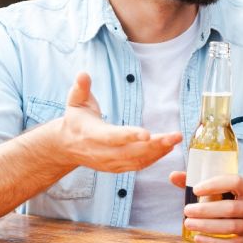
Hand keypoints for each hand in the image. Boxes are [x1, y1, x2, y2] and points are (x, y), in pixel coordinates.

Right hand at [57, 72, 181, 171]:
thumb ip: (80, 88)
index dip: (130, 135)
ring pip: (137, 161)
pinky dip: (154, 158)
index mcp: (92, 134)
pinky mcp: (116, 168)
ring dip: (159, 152)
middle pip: (131, 152)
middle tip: (175, 136)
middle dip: (155, 145)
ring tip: (175, 140)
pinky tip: (168, 148)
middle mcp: (102, 152)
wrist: (66, 147)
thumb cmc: (76, 120)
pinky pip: (138, 166)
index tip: (147, 133)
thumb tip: (83, 74)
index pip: (113, 137)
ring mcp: (109, 163)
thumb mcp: (75, 102)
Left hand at [171, 171, 242, 242]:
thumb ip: (203, 183)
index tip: (196, 189)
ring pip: (229, 227)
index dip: (215, 184)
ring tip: (188, 223)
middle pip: (230, 208)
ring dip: (206, 226)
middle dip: (205, 210)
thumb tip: (173, 175)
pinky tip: (197, 238)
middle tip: (187, 210)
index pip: (235, 182)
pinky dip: (212, 242)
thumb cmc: (238, 202)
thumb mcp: (230, 190)